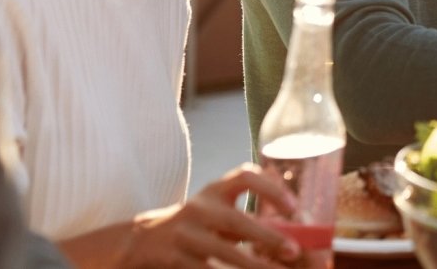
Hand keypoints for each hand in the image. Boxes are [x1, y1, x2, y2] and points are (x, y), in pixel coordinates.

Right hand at [115, 165, 302, 268]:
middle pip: (236, 220)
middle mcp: (198, 208)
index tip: (293, 208)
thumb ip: (245, 214)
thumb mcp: (216, 208)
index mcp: (214, 191)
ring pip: (224, 253)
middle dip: (267, 236)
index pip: (244, 176)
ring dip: (254, 265)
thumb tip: (293, 229)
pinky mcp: (176, 259)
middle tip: (293, 250)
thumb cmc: (195, 223)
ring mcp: (184, 234)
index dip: (271, 188)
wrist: (143, 239)